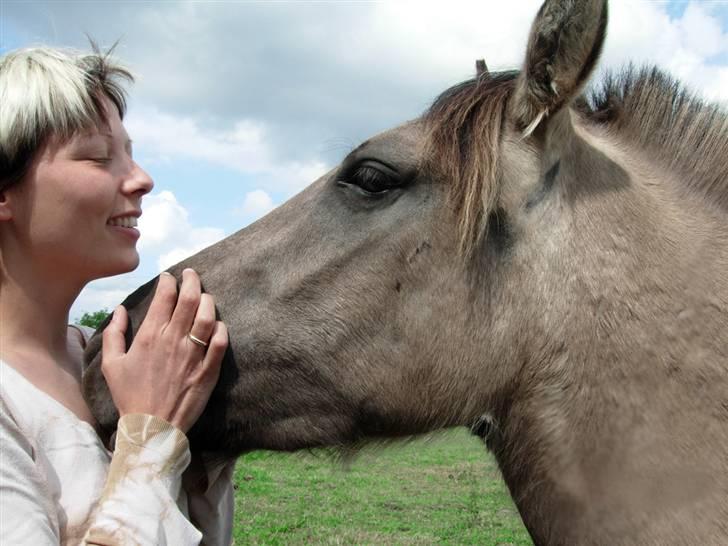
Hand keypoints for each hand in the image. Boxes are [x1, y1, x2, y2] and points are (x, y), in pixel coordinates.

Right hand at [101, 269, 227, 432]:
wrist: (151, 428)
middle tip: (192, 274)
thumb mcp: (111, 365)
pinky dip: (222, 328)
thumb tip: (119, 310)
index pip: (165, 297)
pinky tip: (219, 324)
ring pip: (207, 317)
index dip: (169, 282)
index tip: (170, 277)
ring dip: (208, 301)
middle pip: (189, 300)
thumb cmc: (130, 396)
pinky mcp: (209, 370)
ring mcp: (193, 355)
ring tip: (205, 296)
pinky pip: (221, 342)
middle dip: (192, 280)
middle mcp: (173, 341)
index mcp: (149, 337)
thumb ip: (114, 334)